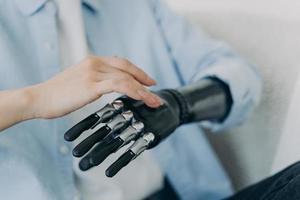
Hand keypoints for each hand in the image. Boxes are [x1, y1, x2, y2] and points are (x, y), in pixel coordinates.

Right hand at [29, 56, 161, 118]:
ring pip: (126, 78)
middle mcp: (95, 63)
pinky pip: (119, 85)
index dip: (137, 71)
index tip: (147, 80)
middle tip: (155, 91)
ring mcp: (93, 73)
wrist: (39, 98)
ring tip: (154, 101)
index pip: (121, 63)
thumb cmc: (57, 94)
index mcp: (92, 61)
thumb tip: (108, 87)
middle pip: (127, 69)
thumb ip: (95, 80)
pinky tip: (142, 98)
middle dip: (144, 80)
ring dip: (143, 90)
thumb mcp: (79, 81)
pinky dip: (134, 91)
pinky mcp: (91, 85)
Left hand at [64, 91, 180, 176]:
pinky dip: (120, 162)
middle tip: (75, 154)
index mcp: (122, 105)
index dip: (83, 126)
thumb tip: (100, 122)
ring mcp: (138, 126)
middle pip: (104, 130)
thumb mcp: (131, 102)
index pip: (98, 116)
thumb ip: (117, 109)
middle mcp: (128, 115)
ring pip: (116, 141)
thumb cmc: (149, 105)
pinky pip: (133, 150)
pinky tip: (109, 172)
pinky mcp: (149, 136)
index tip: (68, 137)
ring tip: (85, 164)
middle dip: (89, 142)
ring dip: (100, 153)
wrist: (173, 104)